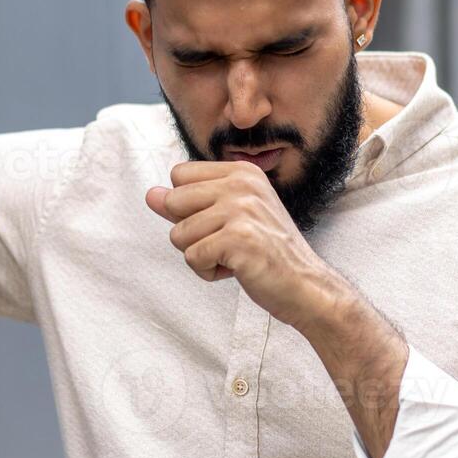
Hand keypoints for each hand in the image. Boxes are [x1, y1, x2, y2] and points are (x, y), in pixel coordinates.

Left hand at [145, 159, 334, 328]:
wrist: (306, 286)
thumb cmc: (267, 253)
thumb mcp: (230, 219)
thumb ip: (189, 205)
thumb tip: (150, 195)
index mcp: (241, 172)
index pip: (179, 175)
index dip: (189, 206)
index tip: (221, 223)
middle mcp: (241, 184)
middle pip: (173, 202)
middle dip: (191, 233)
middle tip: (226, 243)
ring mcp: (241, 209)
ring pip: (179, 234)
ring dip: (201, 256)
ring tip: (234, 257)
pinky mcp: (238, 238)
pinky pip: (192, 257)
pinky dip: (209, 272)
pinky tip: (236, 270)